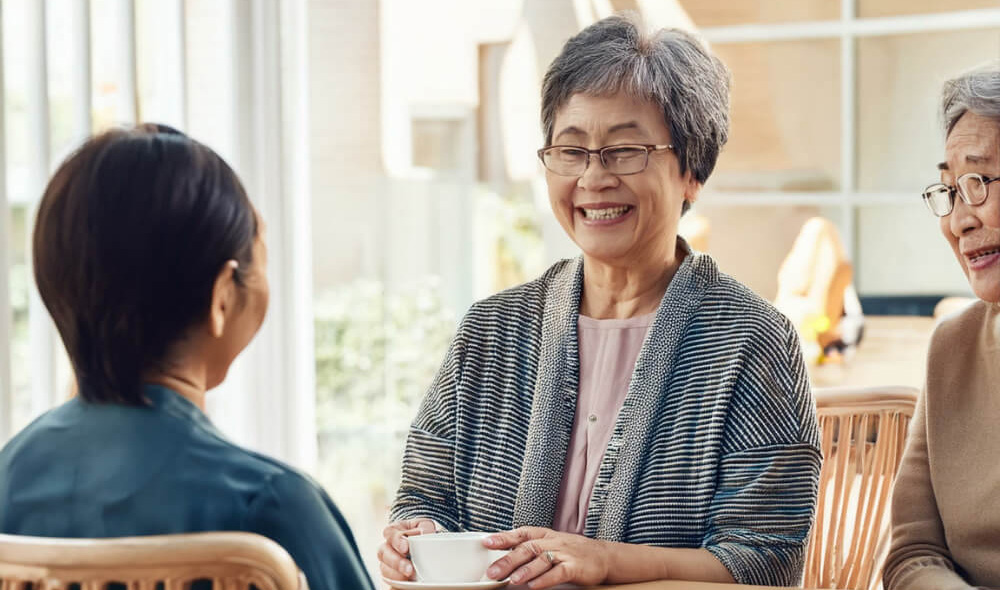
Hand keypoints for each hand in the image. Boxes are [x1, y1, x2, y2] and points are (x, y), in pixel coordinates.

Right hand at [377, 518, 437, 580]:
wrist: (427, 543)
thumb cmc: (423, 532)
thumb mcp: (425, 526)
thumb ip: (424, 528)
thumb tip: (421, 533)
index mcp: (394, 530)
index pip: (389, 533)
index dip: (397, 541)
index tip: (406, 548)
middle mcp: (388, 545)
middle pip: (383, 552)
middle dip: (396, 562)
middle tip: (408, 568)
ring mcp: (387, 560)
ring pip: (384, 567)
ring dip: (396, 574)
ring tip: (409, 576)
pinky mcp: (391, 573)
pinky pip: (388, 579)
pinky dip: (396, 581)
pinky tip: (406, 581)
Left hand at [483, 527, 609, 588]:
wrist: (603, 556)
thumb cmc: (572, 551)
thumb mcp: (550, 543)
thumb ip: (529, 548)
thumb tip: (503, 557)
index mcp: (544, 535)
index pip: (521, 533)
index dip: (503, 537)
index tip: (487, 542)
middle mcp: (552, 542)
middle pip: (527, 548)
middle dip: (508, 560)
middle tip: (492, 571)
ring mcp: (564, 554)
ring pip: (542, 559)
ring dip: (525, 570)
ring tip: (512, 580)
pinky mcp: (574, 567)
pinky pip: (558, 572)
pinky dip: (545, 579)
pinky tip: (534, 586)